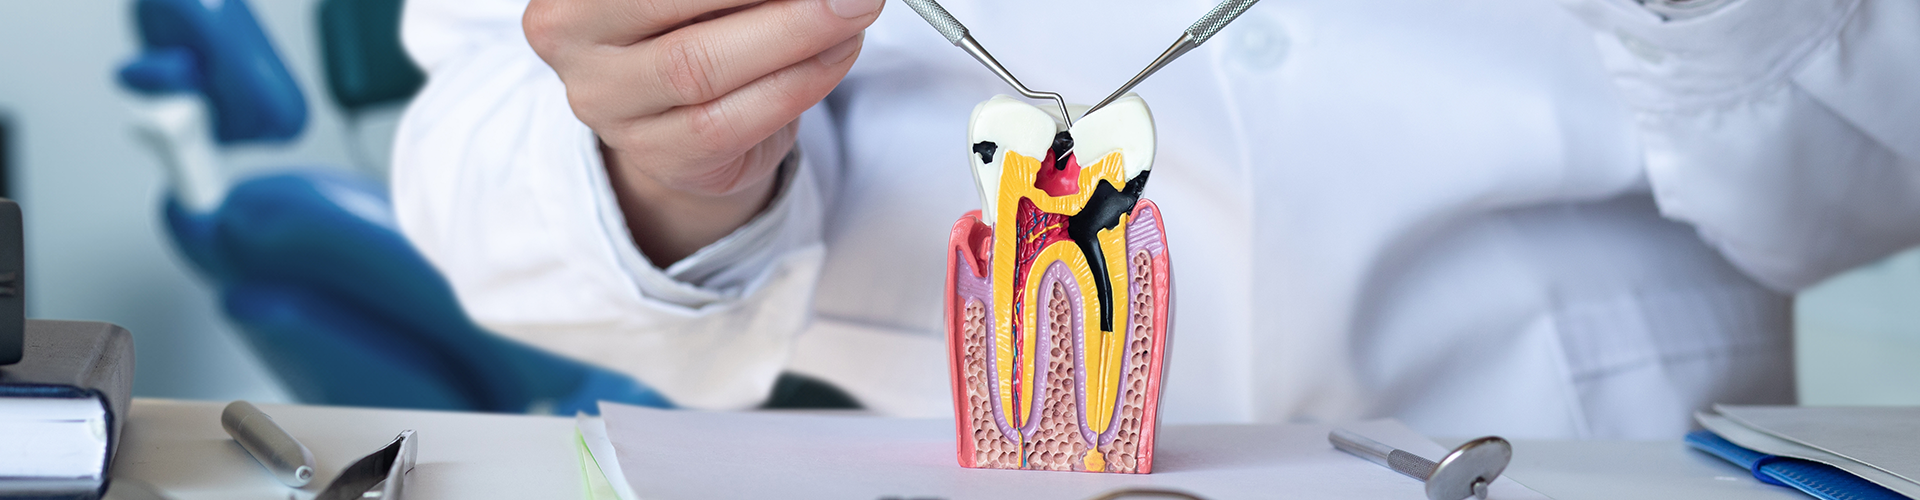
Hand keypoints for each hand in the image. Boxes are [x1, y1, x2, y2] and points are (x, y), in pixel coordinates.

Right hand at [525, 0, 880, 264]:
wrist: (684, 122)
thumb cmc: (695, 26)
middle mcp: (572, 36)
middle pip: (675, 3)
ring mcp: (605, 103)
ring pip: (701, 67)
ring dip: (794, 35)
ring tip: (853, 10)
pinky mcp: (656, 154)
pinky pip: (732, 119)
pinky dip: (798, 82)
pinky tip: (838, 53)